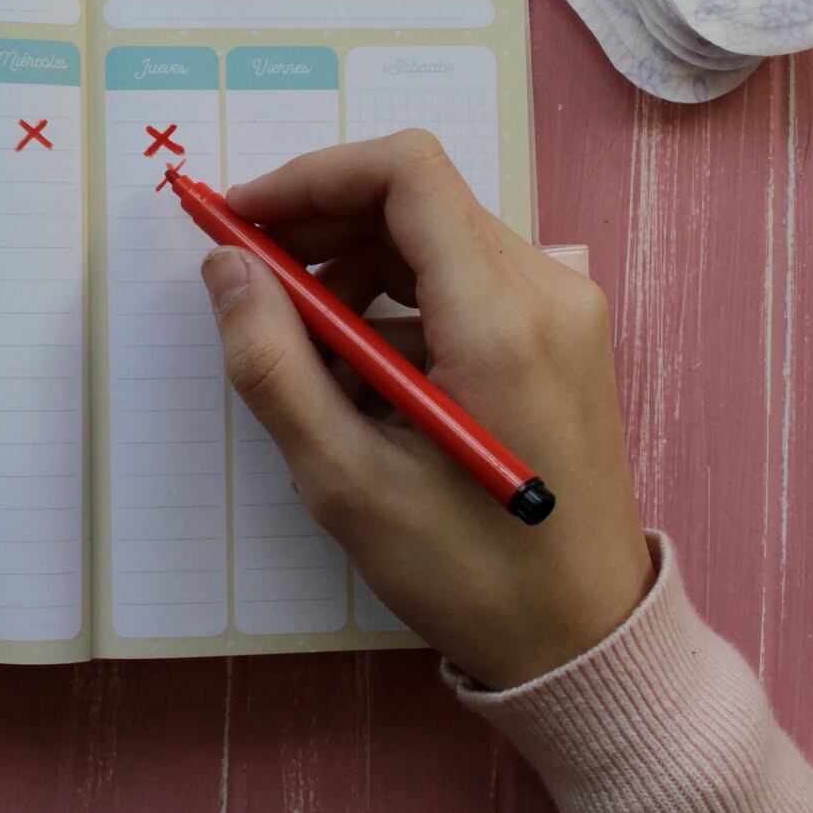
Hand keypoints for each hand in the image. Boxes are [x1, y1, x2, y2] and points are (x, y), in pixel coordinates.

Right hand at [200, 131, 651, 689]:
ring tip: (305, 355)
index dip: (312, 177)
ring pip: (435, 238)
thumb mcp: (347, 480)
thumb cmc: (473, 575)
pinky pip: (463, 283)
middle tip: (250, 279)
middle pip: (417, 200)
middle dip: (320, 224)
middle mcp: (546, 293)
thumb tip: (226, 269)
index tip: (244, 218)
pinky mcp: (560, 337)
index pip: (406, 173)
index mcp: (501, 320)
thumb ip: (274, 364)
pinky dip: (396, 305)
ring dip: (353, 271)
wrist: (585, 639)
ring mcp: (563, 312)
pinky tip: (360, 381)